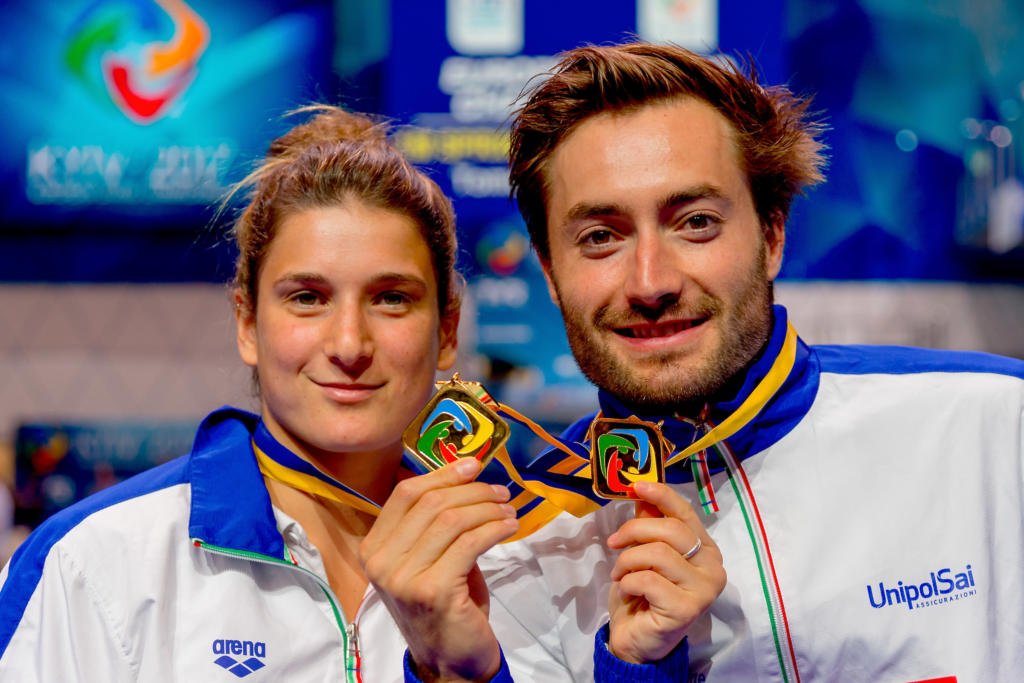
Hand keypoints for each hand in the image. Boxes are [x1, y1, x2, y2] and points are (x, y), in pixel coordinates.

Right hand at [359, 459, 518, 681]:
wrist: (450, 662)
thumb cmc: (444, 604)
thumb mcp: (430, 558)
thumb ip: (435, 523)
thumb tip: (464, 473)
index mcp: (373, 549)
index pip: (405, 494)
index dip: (442, 474)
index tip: (474, 465)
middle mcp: (381, 562)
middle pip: (431, 503)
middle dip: (473, 491)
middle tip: (501, 492)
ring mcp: (404, 577)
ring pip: (452, 520)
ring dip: (488, 509)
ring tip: (508, 511)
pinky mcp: (433, 590)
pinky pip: (471, 543)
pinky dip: (495, 529)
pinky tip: (509, 527)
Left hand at [605, 481, 725, 663]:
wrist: (637, 639)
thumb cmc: (642, 594)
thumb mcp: (643, 552)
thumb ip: (649, 523)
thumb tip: (640, 490)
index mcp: (706, 548)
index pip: (685, 513)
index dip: (661, 495)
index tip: (635, 485)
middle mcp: (713, 567)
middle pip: (670, 530)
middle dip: (634, 531)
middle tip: (614, 542)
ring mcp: (704, 589)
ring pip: (657, 553)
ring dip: (627, 560)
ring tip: (620, 573)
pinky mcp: (687, 608)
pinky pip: (648, 579)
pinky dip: (628, 581)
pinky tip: (628, 591)